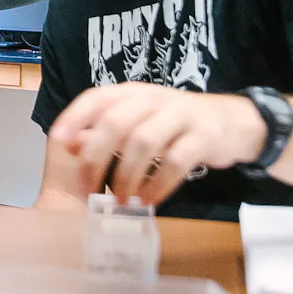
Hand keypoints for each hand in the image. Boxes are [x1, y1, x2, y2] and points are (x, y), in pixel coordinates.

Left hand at [48, 83, 267, 205]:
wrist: (232, 121)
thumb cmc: (175, 124)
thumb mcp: (140, 120)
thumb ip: (107, 130)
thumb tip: (70, 145)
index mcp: (133, 92)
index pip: (97, 97)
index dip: (75, 118)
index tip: (60, 143)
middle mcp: (154, 98)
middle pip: (116, 123)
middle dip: (96, 159)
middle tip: (87, 189)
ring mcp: (180, 115)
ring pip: (143, 142)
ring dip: (126, 177)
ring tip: (118, 201)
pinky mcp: (204, 136)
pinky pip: (176, 161)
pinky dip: (158, 184)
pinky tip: (149, 201)